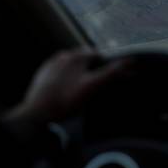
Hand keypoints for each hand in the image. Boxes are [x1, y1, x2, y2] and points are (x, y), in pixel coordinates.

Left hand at [3, 49, 127, 137]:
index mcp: (77, 56)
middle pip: (84, 57)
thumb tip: (130, 61)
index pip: (99, 55)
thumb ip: (112, 73)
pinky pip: (59, 69)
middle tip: (94, 83)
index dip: (106, 66)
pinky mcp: (43, 72)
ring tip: (80, 87)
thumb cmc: (67, 100)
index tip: (109, 78)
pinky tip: (66, 88)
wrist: (36, 112)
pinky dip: (66, 75)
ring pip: (71, 63)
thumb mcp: (93, 87)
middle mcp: (64, 55)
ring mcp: (51, 63)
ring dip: (79, 70)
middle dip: (92, 66)